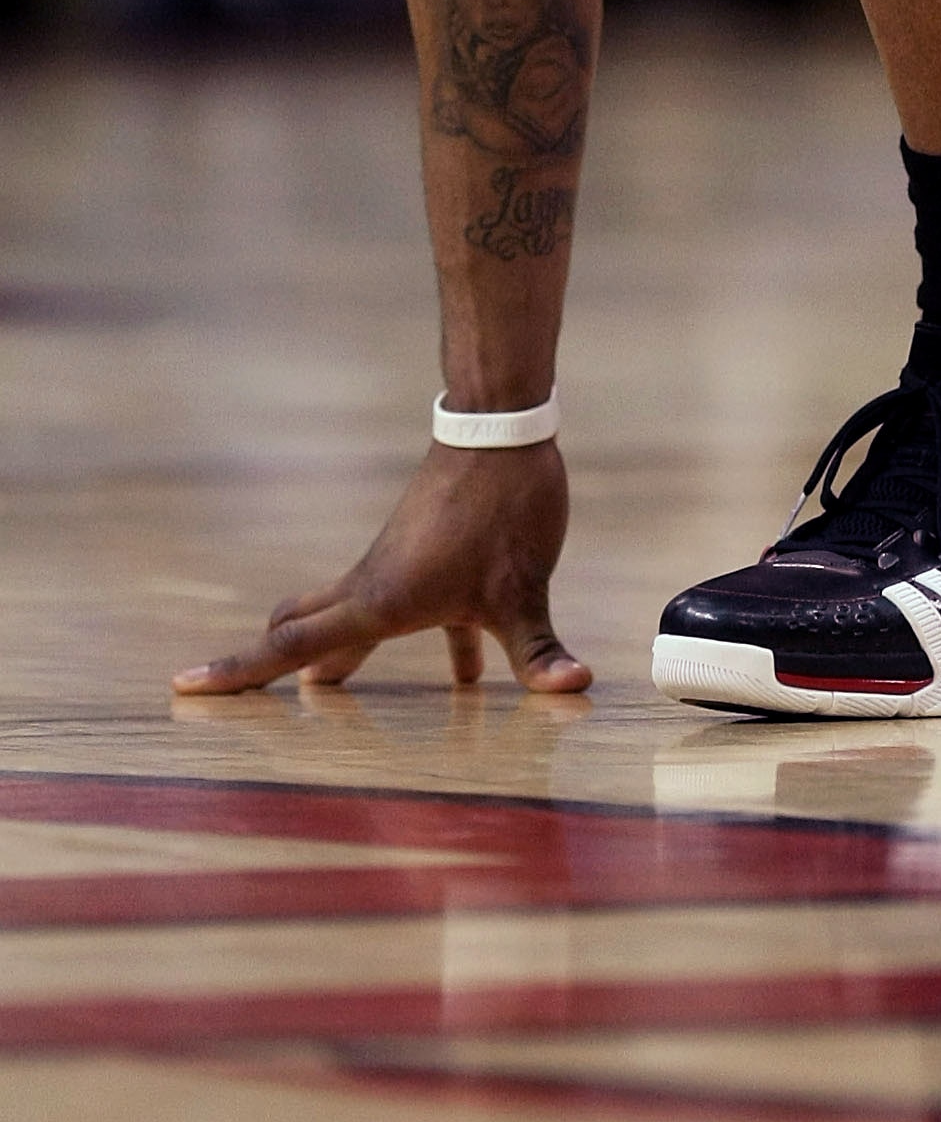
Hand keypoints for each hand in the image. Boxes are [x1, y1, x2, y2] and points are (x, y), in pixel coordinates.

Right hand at [171, 442, 591, 694]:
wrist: (503, 429)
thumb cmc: (504, 510)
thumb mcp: (523, 590)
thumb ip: (540, 650)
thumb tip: (576, 690)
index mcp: (378, 602)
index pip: (291, 648)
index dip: (239, 673)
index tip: (183, 686)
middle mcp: (373, 586)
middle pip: (304, 632)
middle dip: (270, 667)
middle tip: (224, 693)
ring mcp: (396, 566)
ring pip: (352, 618)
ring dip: (341, 656)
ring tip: (332, 690)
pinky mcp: (426, 553)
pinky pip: (406, 607)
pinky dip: (425, 644)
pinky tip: (466, 675)